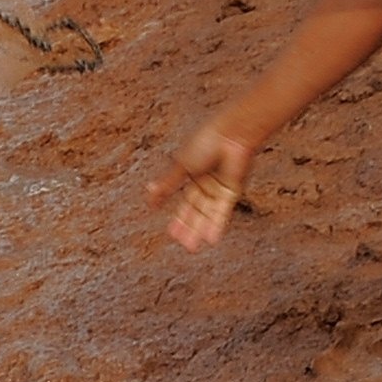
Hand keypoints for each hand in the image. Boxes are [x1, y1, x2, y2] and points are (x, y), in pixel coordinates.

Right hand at [152, 116, 257, 252]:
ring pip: (208, 214)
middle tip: (184, 245)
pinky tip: (211, 239)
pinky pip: (223, 211)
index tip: (172, 233)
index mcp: (192, 175)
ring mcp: (220, 188)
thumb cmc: (204, 142)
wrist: (231, 134)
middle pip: (197, 210)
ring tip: (193, 247)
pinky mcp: (233, 190)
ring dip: (201, 230)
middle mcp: (207, 184)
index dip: (179, 218)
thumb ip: (166, 184)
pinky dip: (217, 225)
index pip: (184, 202)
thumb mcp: (180, 166)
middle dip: (190, 228)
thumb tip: (147, 194)